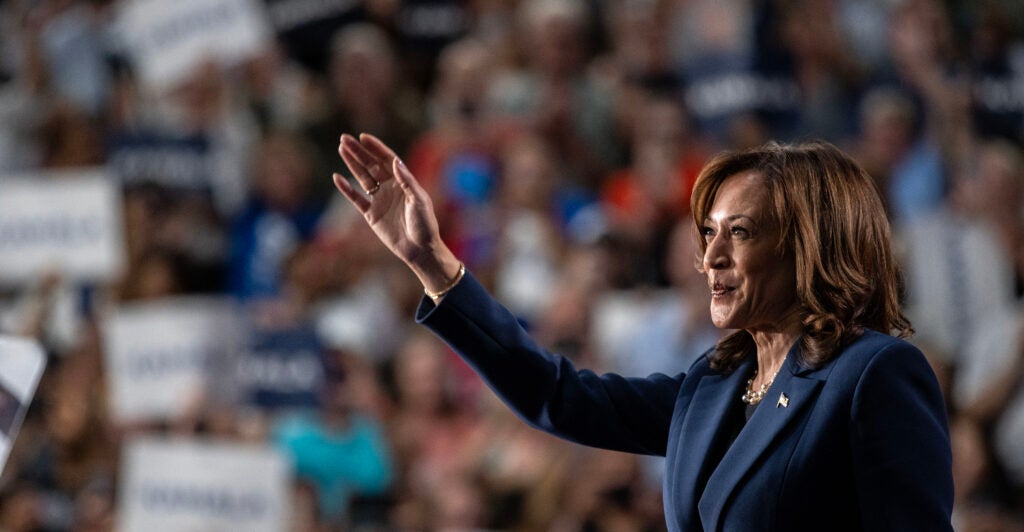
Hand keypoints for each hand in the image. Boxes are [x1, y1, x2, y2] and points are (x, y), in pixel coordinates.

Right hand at [333, 133, 460, 292]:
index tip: (363, 137)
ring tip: (341, 149)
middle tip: (344, 138)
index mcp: (403, 182)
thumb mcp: (419, 200)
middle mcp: (390, 188)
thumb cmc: (425, 224)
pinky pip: (356, 199)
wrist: (420, 249)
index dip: (375, 148)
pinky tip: (337, 178)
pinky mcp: (371, 215)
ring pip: (362, 177)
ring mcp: (380, 200)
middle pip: (371, 165)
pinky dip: (346, 189)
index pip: (387, 159)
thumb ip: (407, 181)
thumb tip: (395, 161)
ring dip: (352, 164)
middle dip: (358, 151)